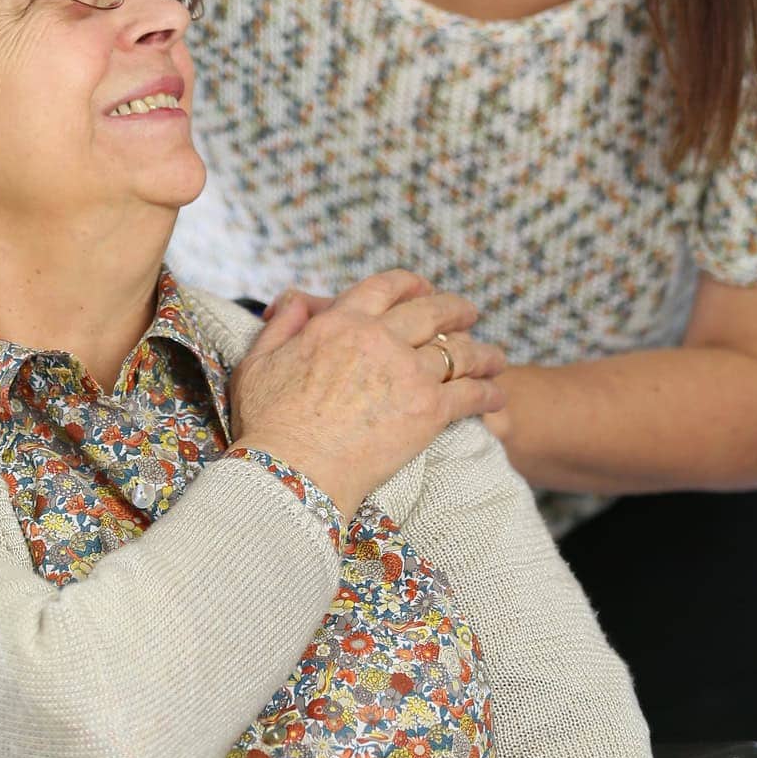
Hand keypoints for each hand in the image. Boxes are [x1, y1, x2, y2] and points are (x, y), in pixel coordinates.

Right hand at [259, 285, 506, 421]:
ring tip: (495, 358)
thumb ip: (282, 324)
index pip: (386, 287)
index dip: (411, 284)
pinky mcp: (428, 411)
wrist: (292, 473)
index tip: (425, 290)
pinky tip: (497, 394)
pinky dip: (488, 391)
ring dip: (482, 352)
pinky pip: (470, 393)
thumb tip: (298, 299)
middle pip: (432, 311)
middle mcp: (379, 339)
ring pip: (458, 351)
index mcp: (341, 322)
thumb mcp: (259, 361)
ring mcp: (407, 373)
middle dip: (456, 309)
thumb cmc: (268, 424)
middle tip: (469, 314)